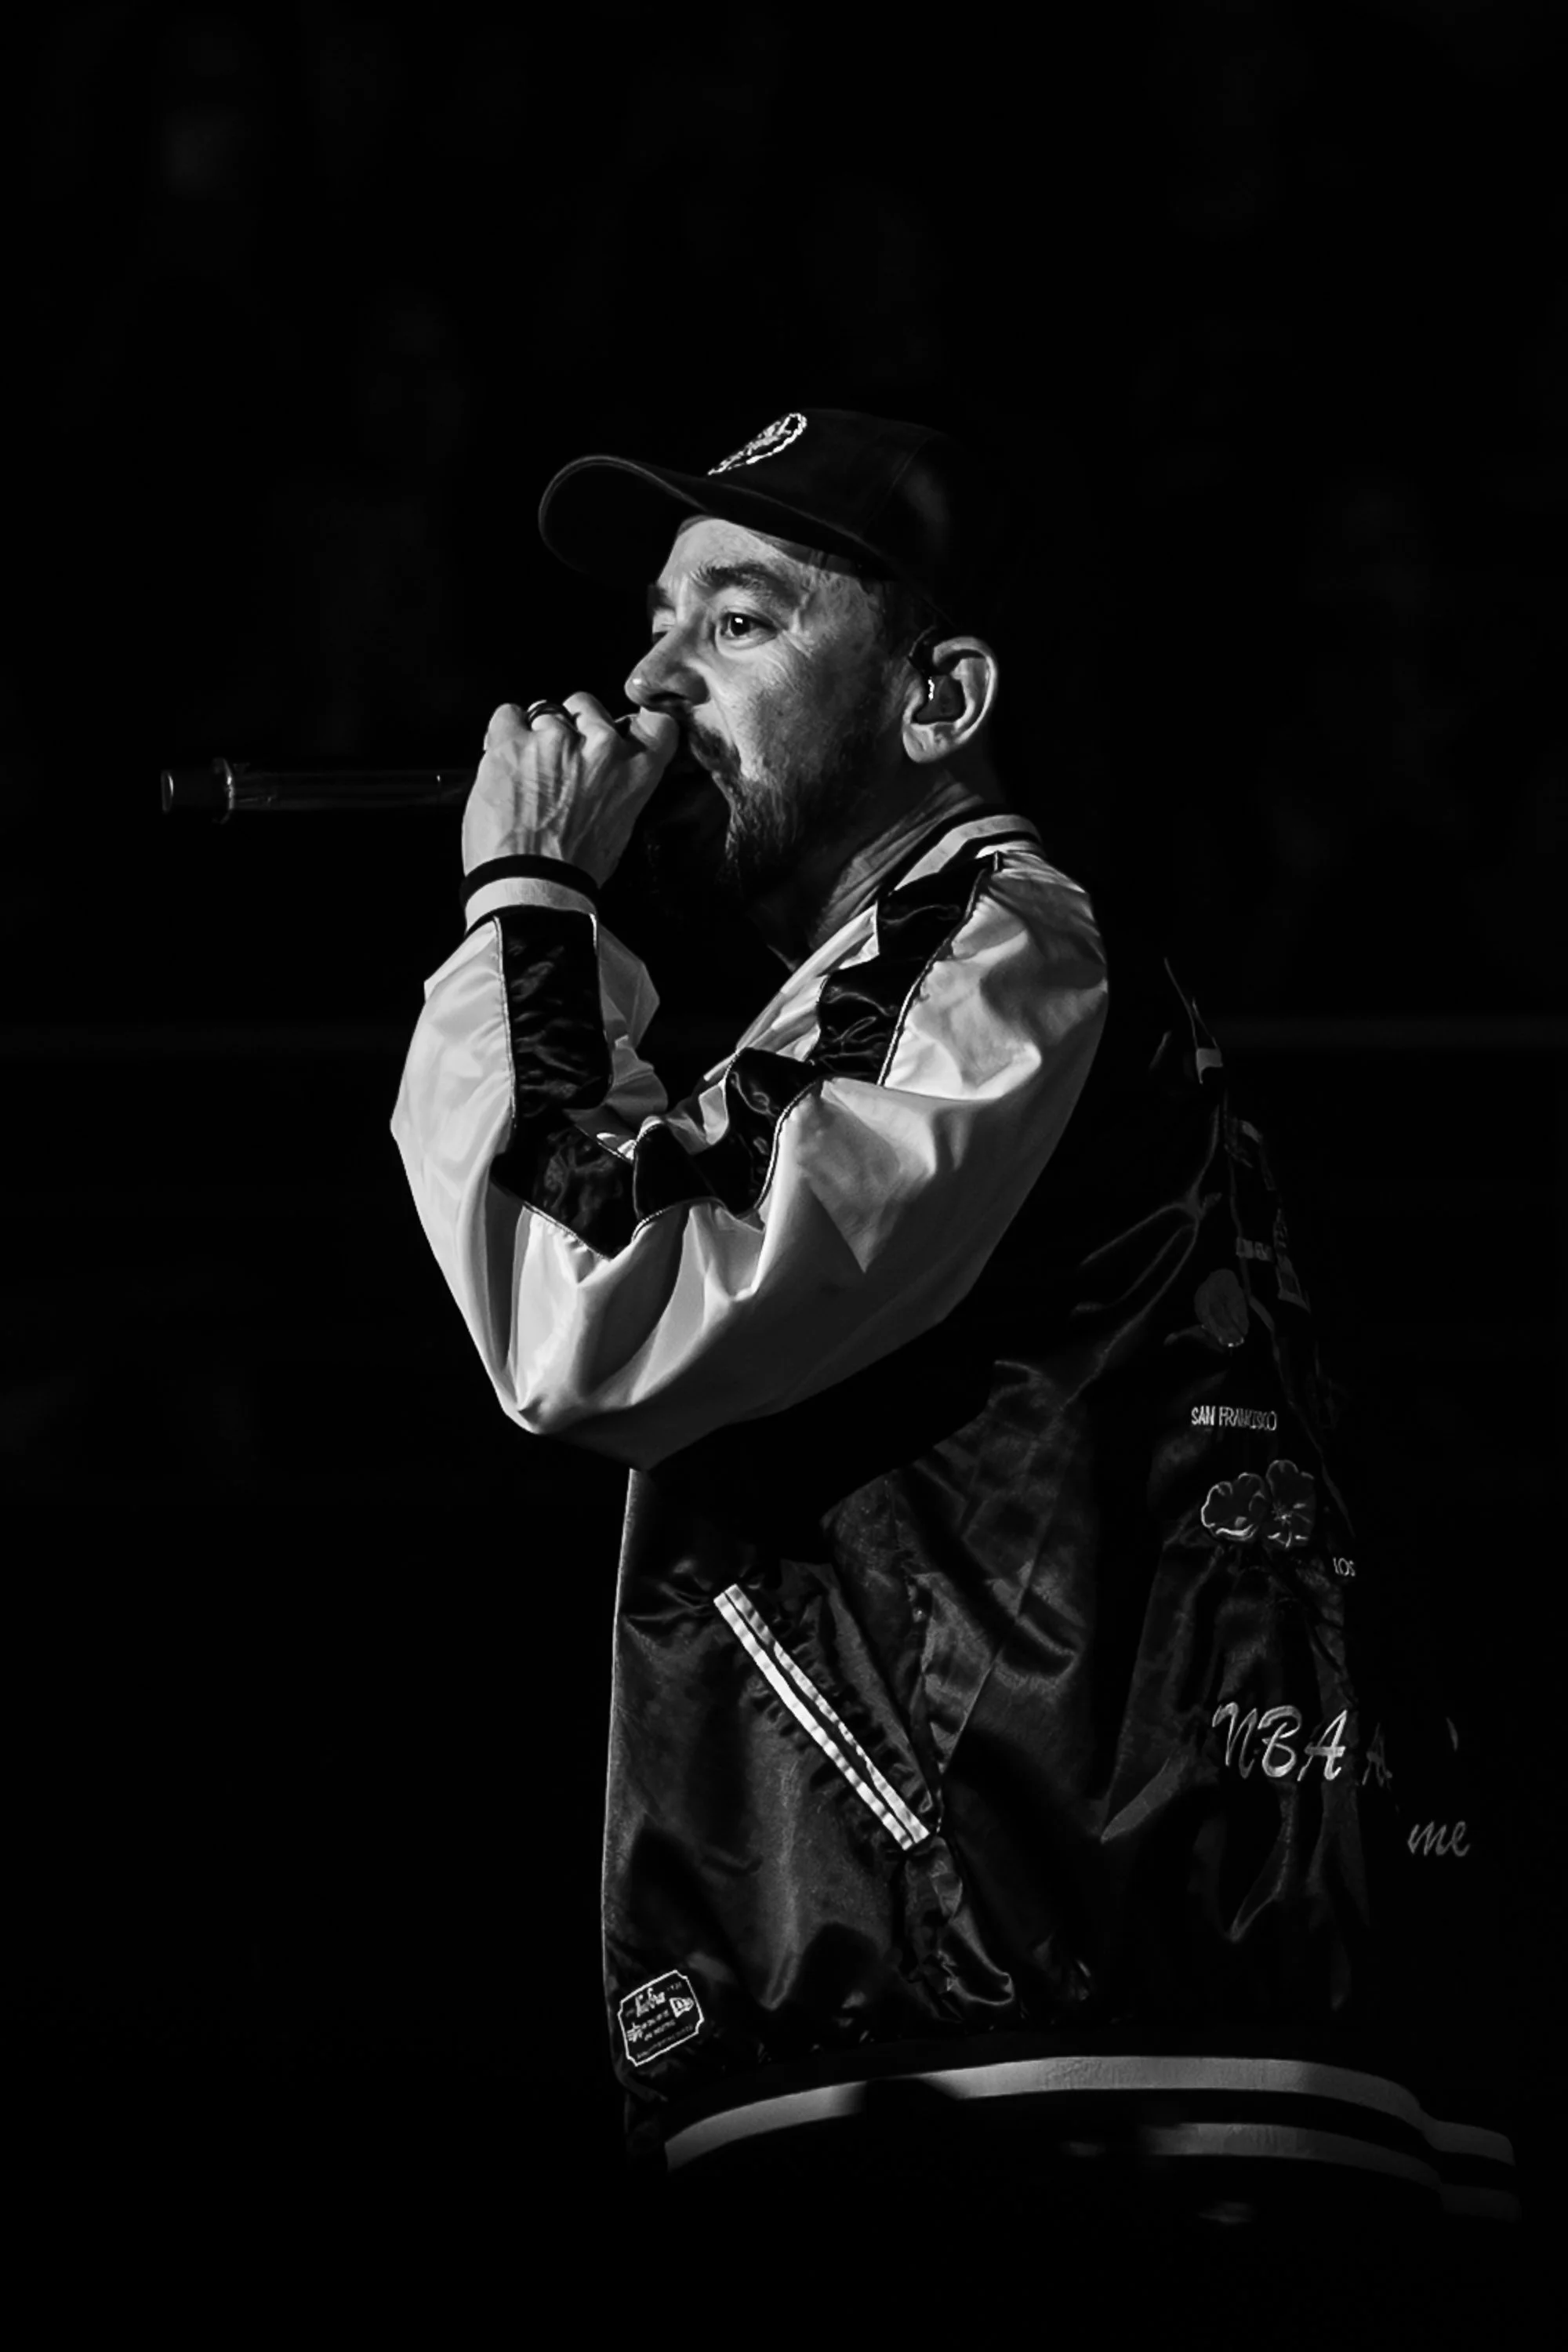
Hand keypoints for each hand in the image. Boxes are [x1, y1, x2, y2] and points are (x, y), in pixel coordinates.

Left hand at [462, 694, 679, 885]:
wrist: (532, 885)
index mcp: (635, 771)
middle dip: (572, 727)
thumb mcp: (619, 827)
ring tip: (526, 774)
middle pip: (587, 706)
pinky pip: (507, 715)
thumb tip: (605, 774)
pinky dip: (503, 734)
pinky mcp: (512, 742)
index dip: (632, 724)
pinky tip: (504, 764)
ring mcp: (555, 740)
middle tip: (559, 764)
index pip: (654, 723)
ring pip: (545, 711)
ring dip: (535, 735)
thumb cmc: (574, 869)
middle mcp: (600, 746)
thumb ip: (619, 787)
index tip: (616, 731)